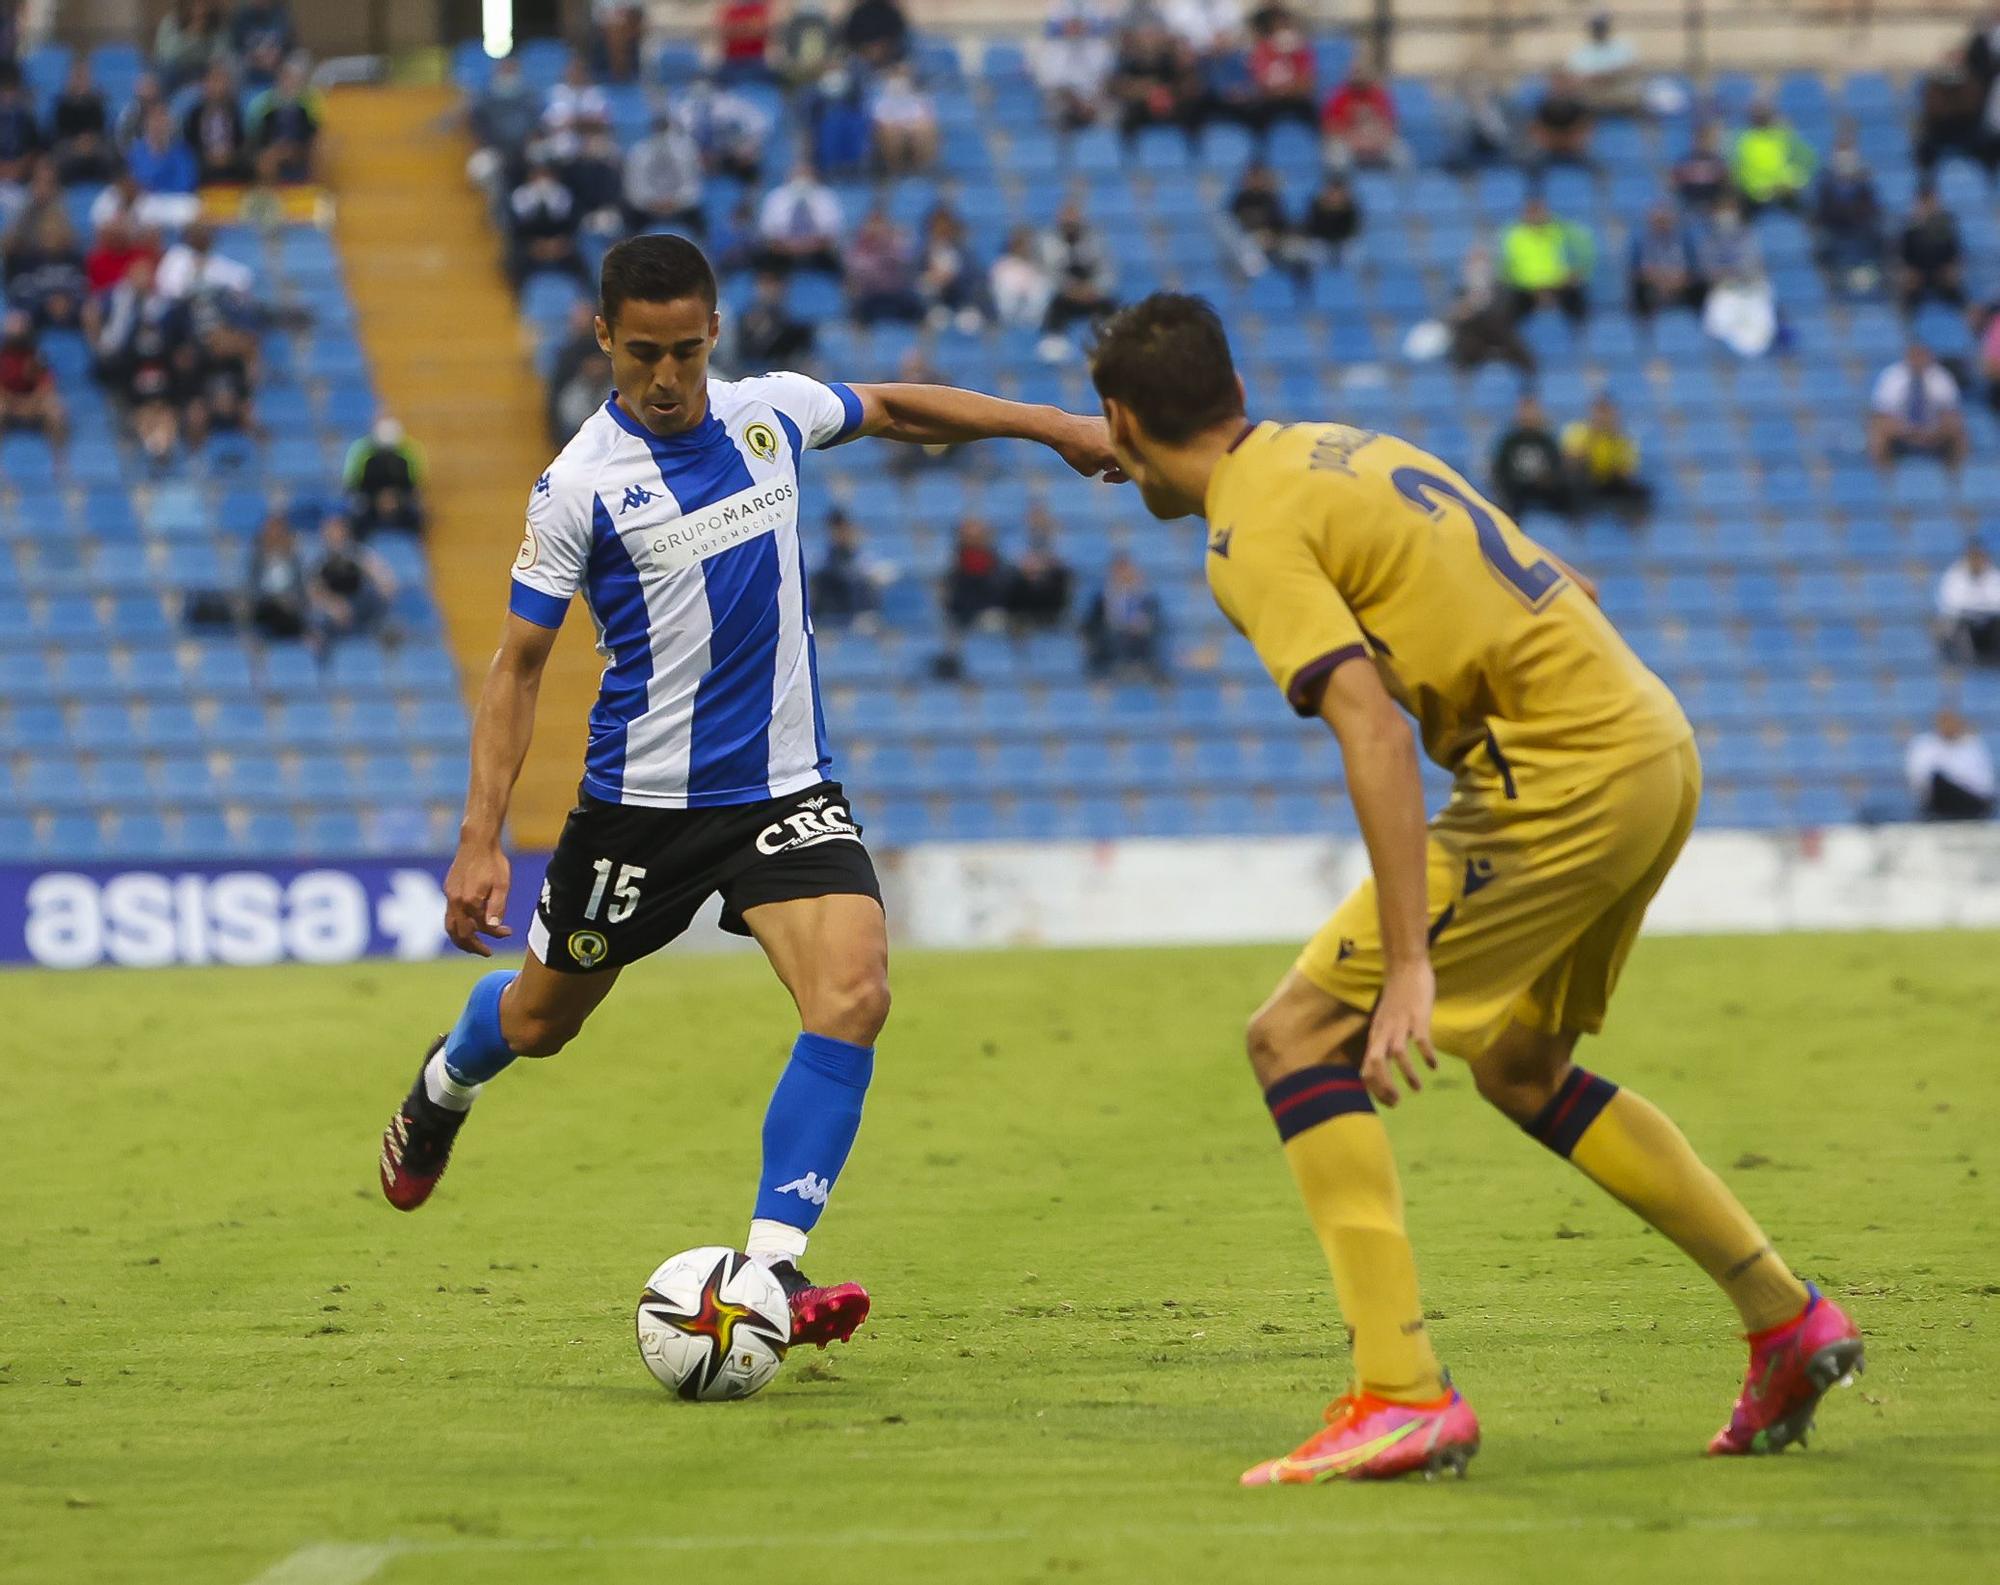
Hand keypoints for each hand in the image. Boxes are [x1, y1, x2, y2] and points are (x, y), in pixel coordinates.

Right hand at [443, 837, 511, 957]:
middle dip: (472, 946)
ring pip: (449, 926)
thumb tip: (493, 928)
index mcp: (469, 901)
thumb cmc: (493, 862)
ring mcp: (449, 895)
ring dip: (461, 939)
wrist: (477, 842)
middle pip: (458, 934)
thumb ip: (497, 907)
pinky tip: (470, 924)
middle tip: (487, 952)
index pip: (481, 927)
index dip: (495, 933)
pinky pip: (449, 915)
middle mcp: (455, 901)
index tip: (507, 933)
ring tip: (474, 945)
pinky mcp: (448, 890)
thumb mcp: (502, 885)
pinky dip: (458, 925)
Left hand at [1049, 411, 1127, 482]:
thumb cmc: (1074, 451)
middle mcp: (1122, 437)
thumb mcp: (1089, 470)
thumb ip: (1105, 469)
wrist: (1062, 428)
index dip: (1119, 478)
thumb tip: (1111, 465)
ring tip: (1098, 456)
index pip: (1129, 470)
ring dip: (1115, 453)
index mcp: (1118, 453)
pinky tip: (1096, 445)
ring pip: (1123, 444)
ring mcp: (1117, 427)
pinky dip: (1110, 442)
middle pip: (1130, 456)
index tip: (1104, 478)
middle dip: (1118, 466)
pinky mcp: (1110, 420)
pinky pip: (1116, 435)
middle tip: (1105, 470)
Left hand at [1362, 960, 1438, 1106]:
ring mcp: (1400, 1024)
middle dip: (1384, 1087)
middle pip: (1376, 1064)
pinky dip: (1426, 1055)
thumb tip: (1386, 1062)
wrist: (1405, 967)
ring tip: (1417, 1088)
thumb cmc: (1397, 996)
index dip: (1374, 1088)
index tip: (1387, 1101)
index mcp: (1376, 1035)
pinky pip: (1420, 1040)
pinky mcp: (1417, 1017)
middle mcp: (1384, 1031)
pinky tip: (1434, 1066)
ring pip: (1397, 1054)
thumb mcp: (1385, 1021)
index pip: (1366, 1067)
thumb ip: (1385, 1039)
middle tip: (1396, 1102)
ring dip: (1406, 1074)